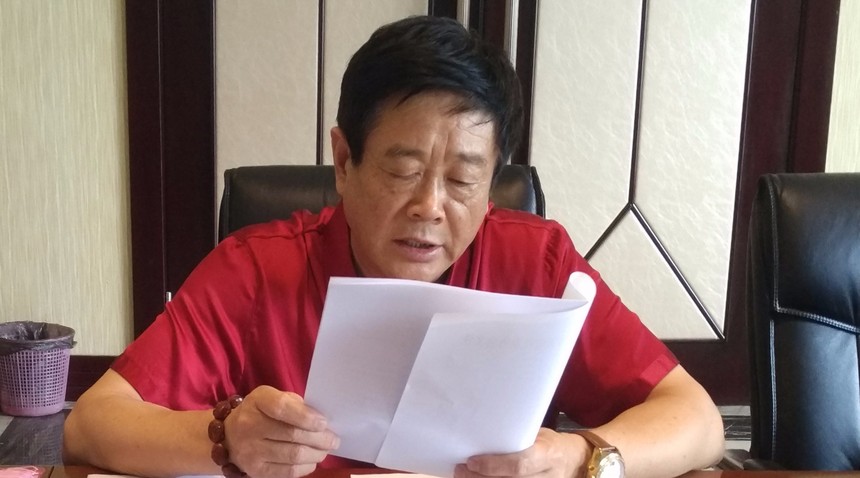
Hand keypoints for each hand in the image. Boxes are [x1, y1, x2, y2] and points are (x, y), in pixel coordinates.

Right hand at [222, 386, 339, 477]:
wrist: (229, 435)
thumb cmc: (260, 412)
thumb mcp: (273, 397)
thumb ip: (295, 405)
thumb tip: (320, 420)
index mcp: (258, 401)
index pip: (283, 409)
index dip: (307, 417)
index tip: (324, 423)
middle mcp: (250, 426)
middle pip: (293, 435)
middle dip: (320, 439)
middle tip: (334, 440)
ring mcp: (250, 451)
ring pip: (293, 456)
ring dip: (316, 454)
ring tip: (325, 450)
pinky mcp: (255, 471)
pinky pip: (287, 472)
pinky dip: (305, 467)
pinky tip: (312, 461)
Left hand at [455, 428, 590, 477]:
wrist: (574, 460)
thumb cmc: (549, 443)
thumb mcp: (538, 435)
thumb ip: (515, 438)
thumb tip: (482, 432)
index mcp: (548, 454)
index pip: (519, 465)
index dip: (493, 466)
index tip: (471, 460)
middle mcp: (546, 476)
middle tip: (460, 470)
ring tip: (463, 476)